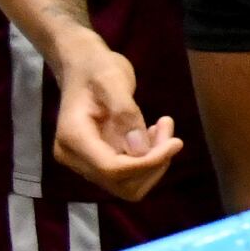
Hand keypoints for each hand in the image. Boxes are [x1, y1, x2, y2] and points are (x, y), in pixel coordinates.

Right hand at [51, 42, 183, 200]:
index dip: (148, 163)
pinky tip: (153, 132)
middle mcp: (75, 157)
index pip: (112, 169)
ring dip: (154, 161)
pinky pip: (129, 173)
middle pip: (123, 184)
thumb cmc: (97, 67)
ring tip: (163, 127)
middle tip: (169, 130)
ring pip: (129, 184)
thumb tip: (140, 150)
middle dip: (153, 163)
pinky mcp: (99, 161)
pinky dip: (149, 159)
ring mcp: (86, 162)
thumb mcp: (113, 80)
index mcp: (73, 138)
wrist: (83, 65)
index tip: (176, 143)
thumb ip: (126, 113)